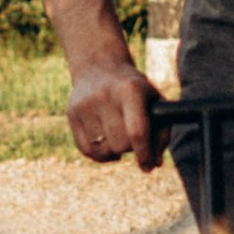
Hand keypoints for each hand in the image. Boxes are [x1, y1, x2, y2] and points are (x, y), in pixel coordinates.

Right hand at [67, 53, 157, 169]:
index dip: (144, 154)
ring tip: (118, 137)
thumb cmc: (134, 90)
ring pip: (103, 150)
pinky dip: (100, 154)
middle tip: (133, 137)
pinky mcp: (72, 113)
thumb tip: (155, 163)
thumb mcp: (154, 101)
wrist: (100, 66)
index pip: (137, 132)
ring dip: (114, 150)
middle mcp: (105, 96)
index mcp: (130, 90)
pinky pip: (86, 150)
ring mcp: (85, 105)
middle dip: (130, 147)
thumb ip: (161, 132)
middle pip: (120, 144)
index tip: (148, 166)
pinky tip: (107, 144)